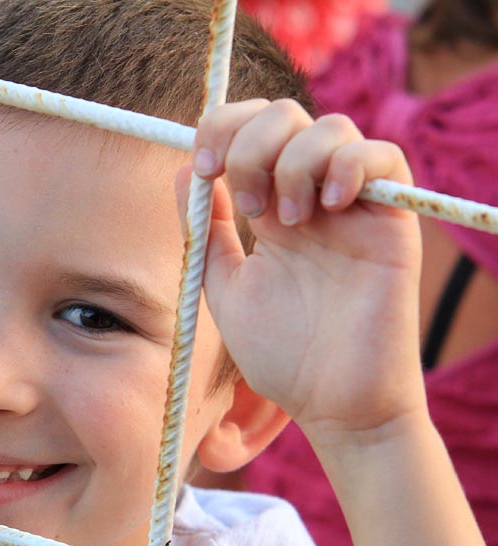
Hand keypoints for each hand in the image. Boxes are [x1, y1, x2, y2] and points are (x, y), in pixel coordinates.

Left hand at [187, 99, 424, 447]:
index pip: (249, 131)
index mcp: (270, 209)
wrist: (332, 403)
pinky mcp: (393, 221)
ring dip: (294, 162)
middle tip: (247, 204)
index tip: (201, 169)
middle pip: (285, 114)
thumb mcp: (224, 286)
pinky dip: (350, 165)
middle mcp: (311, 197)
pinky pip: (383, 156)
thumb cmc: (282, 355)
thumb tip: (180, 173)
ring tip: (290, 222)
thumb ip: (206, 232)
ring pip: (331, 126)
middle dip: (251, 144)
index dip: (221, 130)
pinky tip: (327, 207)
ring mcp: (352, 205)